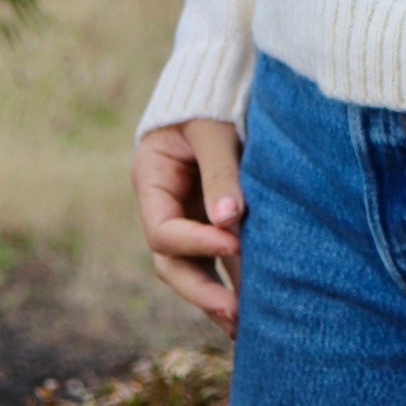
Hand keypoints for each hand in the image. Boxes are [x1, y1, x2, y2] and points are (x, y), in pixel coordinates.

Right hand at [131, 118, 243, 339]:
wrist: (220, 79)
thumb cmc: (213, 98)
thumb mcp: (213, 127)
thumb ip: (220, 170)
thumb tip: (230, 220)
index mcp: (151, 180)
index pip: (163, 229)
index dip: (195, 242)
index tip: (234, 242)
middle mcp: (165, 206)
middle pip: (172, 262)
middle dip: (202, 290)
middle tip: (235, 312)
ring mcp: (187, 217)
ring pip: (194, 269)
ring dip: (218, 296)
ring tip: (247, 327)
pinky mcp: (213, 221)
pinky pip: (218, 258)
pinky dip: (233, 280)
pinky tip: (254, 309)